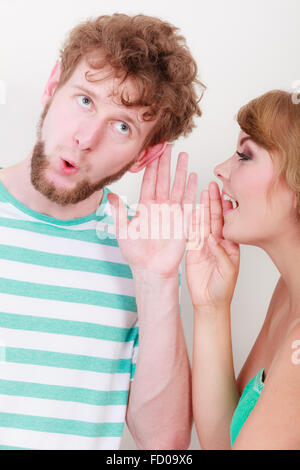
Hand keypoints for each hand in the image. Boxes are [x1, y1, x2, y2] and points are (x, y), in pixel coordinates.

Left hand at [107, 144, 197, 277]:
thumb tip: (110, 195)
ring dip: (180, 171)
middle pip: (163, 179)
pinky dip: (191, 188)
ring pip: (177, 186)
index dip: (150, 166)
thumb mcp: (123, 230)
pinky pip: (188, 200)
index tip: (151, 151)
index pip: (149, 181)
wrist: (151, 269)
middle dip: (165, 162)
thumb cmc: (136, 253)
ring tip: (183, 155)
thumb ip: (119, 211)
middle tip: (167, 145)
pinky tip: (193, 176)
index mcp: (145, 207)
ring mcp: (172, 212)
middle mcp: (159, 206)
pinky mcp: (182, 219)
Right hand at [185, 181, 239, 308]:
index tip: (224, 193)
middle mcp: (216, 243)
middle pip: (214, 218)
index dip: (225, 208)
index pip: (226, 223)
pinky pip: (190, 234)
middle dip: (213, 201)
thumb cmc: (222, 288)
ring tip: (202, 192)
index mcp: (229, 246)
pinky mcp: (192, 251)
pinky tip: (190, 210)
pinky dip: (190, 222)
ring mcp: (203, 246)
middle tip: (212, 186)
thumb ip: (221, 254)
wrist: (209, 301)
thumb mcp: (228, 271)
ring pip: (202, 223)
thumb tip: (212, 239)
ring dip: (202, 208)